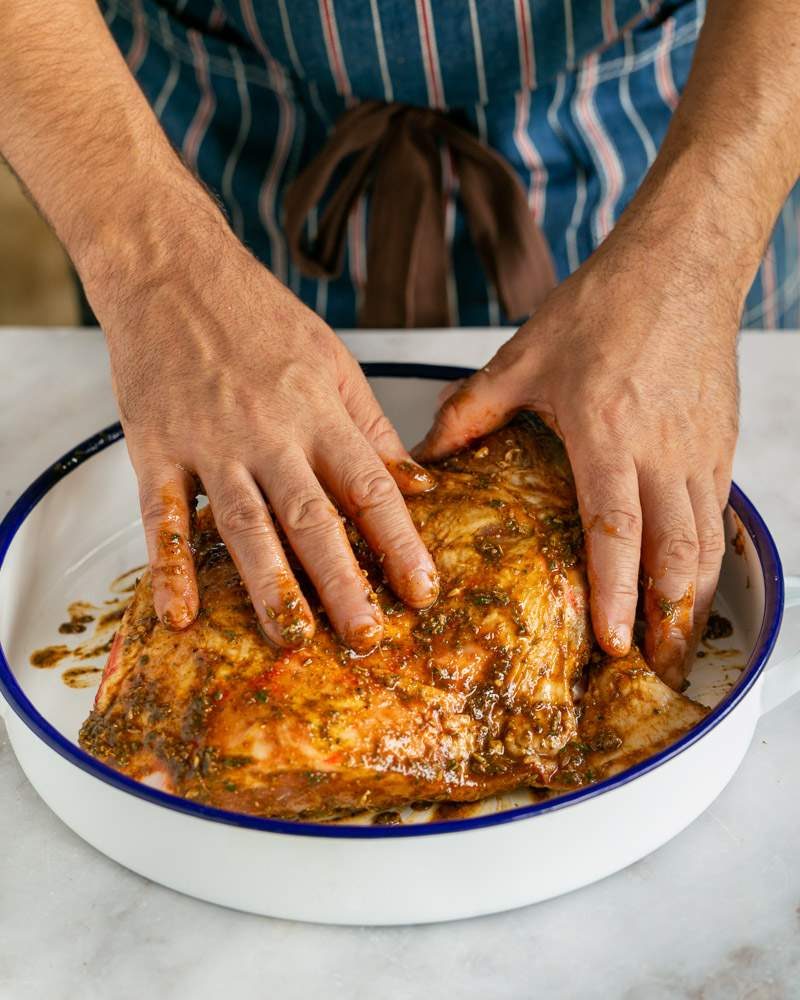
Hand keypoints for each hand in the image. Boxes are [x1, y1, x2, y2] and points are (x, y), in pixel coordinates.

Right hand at [88, 225, 438, 649]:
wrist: (172, 269)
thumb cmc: (258, 316)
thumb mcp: (333, 361)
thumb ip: (371, 426)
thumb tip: (416, 484)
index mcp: (319, 410)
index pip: (371, 487)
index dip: (400, 543)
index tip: (423, 592)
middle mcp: (269, 432)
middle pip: (313, 517)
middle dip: (343, 583)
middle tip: (367, 638)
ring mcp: (209, 442)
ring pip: (245, 524)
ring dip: (270, 586)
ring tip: (294, 638)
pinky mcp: (155, 447)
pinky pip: (163, 515)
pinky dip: (168, 567)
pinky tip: (179, 616)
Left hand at [415, 223, 740, 687]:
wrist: (682, 262)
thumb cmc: (606, 304)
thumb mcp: (524, 356)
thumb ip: (471, 412)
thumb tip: (424, 457)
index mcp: (606, 431)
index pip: (614, 528)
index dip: (615, 592)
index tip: (612, 643)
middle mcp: (660, 450)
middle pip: (675, 554)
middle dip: (666, 622)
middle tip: (651, 674)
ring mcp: (698, 450)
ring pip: (704, 544)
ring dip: (692, 604)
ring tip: (676, 650)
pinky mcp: (719, 445)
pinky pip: (716, 516)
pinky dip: (707, 561)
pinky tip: (692, 587)